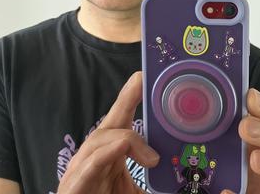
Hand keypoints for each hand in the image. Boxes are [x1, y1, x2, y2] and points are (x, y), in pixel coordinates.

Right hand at [57, 72, 158, 193]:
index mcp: (110, 157)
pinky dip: (104, 155)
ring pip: (98, 141)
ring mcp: (81, 171)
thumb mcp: (136, 193)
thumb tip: (186, 177)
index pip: (121, 124)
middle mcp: (95, 158)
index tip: (143, 77)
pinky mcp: (73, 187)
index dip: (130, 99)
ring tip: (151, 157)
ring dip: (125, 139)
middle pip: (109, 124)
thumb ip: (156, 180)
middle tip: (141, 80)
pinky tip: (121, 146)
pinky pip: (87, 167)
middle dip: (125, 101)